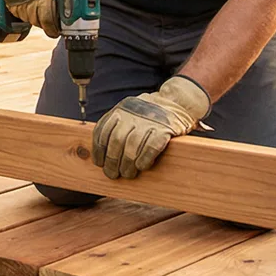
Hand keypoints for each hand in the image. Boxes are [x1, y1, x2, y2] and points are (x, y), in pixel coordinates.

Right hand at [0, 0, 62, 37]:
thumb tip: (81, 0)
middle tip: (51, 23)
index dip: (52, 28)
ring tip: (40, 13)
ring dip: (34, 18)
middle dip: (45, 24)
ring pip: (27, 18)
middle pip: (38, 21)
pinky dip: (24, 13)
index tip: (56, 31)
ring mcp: (18, 0)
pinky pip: (17, 13)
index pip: (48, 20)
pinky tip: (30, 8)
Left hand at [92, 76, 210, 178]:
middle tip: (112, 173)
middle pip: (116, 141)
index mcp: (121, 109)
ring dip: (127, 164)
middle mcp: (133, 114)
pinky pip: (151, 147)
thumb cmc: (150, 112)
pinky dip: (144, 159)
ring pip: (132, 146)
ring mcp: (149, 120)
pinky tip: (142, 166)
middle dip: (112, 161)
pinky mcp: (165, 129)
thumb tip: (103, 153)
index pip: (103, 131)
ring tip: (127, 174)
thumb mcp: (130, 112)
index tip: (99, 163)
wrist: (177, 101)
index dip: (98, 150)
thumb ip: (117, 126)